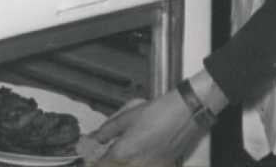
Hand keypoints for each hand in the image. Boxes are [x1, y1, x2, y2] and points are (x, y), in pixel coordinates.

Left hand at [91, 69, 226, 165]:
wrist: (183, 114)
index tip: (91, 158)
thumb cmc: (158, 113)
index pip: (102, 165)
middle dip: (109, 162)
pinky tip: (140, 156)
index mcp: (123, 153)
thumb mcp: (127, 117)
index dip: (94, 162)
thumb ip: (108, 130)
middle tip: (106, 156)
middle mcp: (135, 166)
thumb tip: (95, 137)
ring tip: (124, 154)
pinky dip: (137, 163)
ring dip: (122, 163)